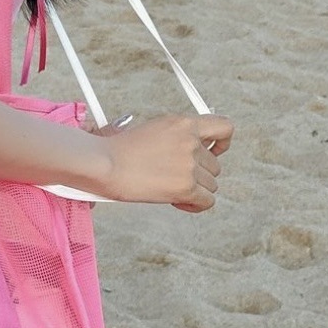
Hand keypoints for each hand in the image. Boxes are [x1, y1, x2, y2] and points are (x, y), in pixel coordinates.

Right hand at [99, 114, 233, 210]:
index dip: (222, 142)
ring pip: (211, 184)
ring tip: (170, 188)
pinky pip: (207, 202)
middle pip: (215, 164)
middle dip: (199, 173)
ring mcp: (190, 164)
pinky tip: (176, 201)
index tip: (214, 151)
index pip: (223, 126)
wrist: (103, 163)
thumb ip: (175, 138)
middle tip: (175, 176)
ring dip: (194, 189)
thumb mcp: (151, 130)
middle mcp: (190, 141)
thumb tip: (187, 154)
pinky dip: (194, 205)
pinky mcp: (186, 186)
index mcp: (182, 122)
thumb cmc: (117, 150)